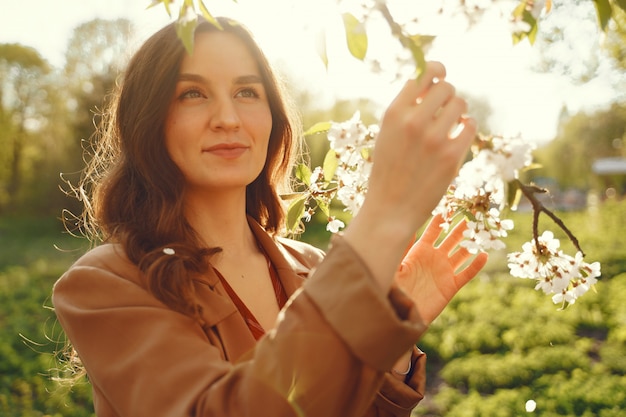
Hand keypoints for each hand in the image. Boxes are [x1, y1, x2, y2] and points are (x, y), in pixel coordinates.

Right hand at [343, 61, 476, 289]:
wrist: (390, 209)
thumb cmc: (388, 170)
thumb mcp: (386, 134)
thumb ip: (406, 109)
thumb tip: (434, 82)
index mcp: (394, 113)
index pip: (424, 74)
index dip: (436, 71)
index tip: (440, 75)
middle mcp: (414, 122)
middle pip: (447, 87)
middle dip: (447, 95)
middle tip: (443, 109)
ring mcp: (434, 139)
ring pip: (460, 104)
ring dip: (458, 112)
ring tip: (449, 125)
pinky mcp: (451, 156)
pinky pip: (470, 126)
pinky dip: (466, 128)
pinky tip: (457, 135)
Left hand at [394, 215, 488, 324]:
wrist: (401, 314)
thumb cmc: (393, 289)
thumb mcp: (395, 267)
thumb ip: (402, 249)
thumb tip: (407, 228)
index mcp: (420, 251)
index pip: (433, 231)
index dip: (442, 220)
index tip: (450, 206)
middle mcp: (434, 258)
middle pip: (452, 238)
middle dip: (462, 226)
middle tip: (474, 212)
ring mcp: (444, 271)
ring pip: (462, 253)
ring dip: (472, 243)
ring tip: (484, 231)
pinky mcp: (451, 286)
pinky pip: (466, 274)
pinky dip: (476, 266)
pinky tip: (484, 255)